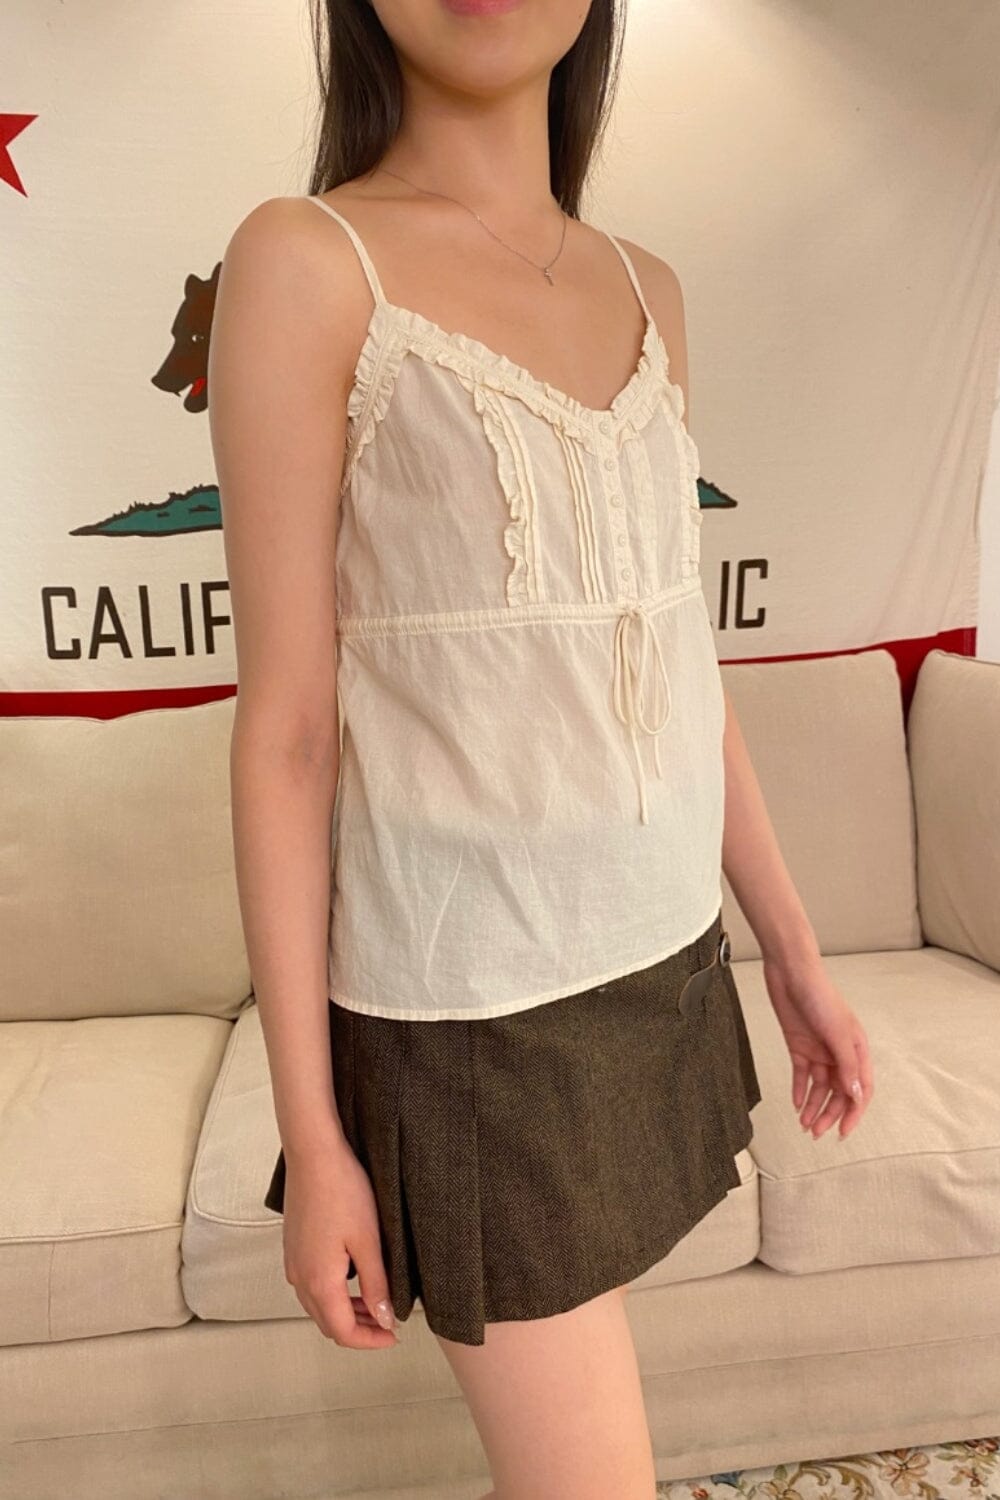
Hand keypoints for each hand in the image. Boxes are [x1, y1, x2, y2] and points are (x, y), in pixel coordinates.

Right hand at [280, 1136, 398, 1349]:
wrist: (314, 1155)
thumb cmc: (343, 1191)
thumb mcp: (369, 1241)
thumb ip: (376, 1285)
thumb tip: (384, 1319)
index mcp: (319, 1281)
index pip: (343, 1331)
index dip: (370, 1340)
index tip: (394, 1335)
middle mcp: (300, 1278)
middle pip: (327, 1323)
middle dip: (358, 1330)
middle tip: (388, 1324)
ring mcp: (293, 1263)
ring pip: (318, 1306)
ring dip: (345, 1312)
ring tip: (375, 1303)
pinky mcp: (293, 1249)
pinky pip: (311, 1286)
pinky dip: (333, 1294)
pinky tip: (354, 1280)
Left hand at [761, 950, 874, 1139]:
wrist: (790, 973)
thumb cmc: (820, 996)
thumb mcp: (837, 1032)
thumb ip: (847, 1065)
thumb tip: (855, 1096)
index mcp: (857, 1049)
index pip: (860, 1090)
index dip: (854, 1113)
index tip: (843, 1132)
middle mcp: (839, 1053)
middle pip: (839, 1092)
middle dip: (829, 1114)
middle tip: (816, 1132)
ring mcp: (819, 1050)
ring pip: (819, 1087)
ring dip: (813, 1106)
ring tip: (804, 1125)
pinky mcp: (799, 1046)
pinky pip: (802, 1075)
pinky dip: (799, 1090)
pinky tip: (796, 1105)